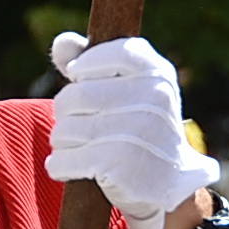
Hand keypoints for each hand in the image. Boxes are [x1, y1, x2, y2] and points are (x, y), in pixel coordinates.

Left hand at [44, 33, 219, 228]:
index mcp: (159, 74)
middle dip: (67, 114)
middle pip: (73, 96)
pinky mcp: (117, 163)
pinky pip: (63, 159)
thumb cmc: (139, 128)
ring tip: (81, 148)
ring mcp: (136, 131)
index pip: (115, 52)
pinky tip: (72, 168)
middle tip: (81, 126)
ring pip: (64, 129)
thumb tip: (62, 43)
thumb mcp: (129, 90)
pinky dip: (60, 166)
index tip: (79, 76)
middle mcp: (152, 100)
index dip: (87, 63)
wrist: (168, 185)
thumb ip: (93, 63)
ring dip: (63, 142)